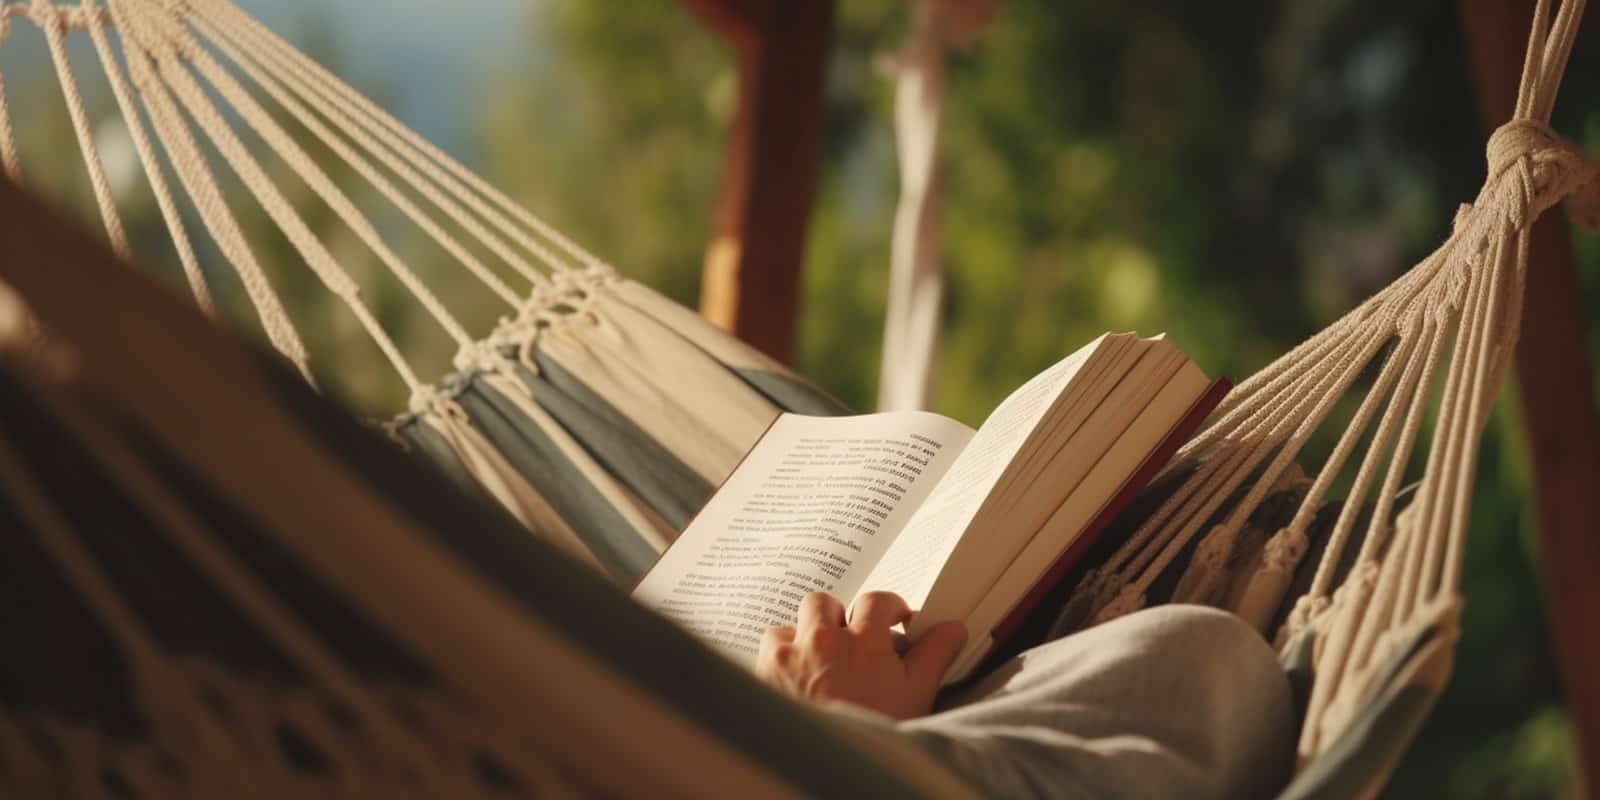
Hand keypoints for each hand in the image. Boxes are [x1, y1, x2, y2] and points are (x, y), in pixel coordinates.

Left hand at [756, 591, 967, 720]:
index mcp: (865, 642)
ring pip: (793, 622)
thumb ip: (934, 655)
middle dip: (838, 617)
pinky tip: (795, 678)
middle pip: (825, 602)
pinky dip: (782, 656)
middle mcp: (824, 641)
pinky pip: (770, 645)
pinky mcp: (766, 671)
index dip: (887, 607)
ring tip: (819, 663)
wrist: (827, 770)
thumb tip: (952, 628)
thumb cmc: (873, 734)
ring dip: (805, 635)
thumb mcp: (916, 696)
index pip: (877, 600)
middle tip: (849, 642)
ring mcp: (791, 654)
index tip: (893, 618)